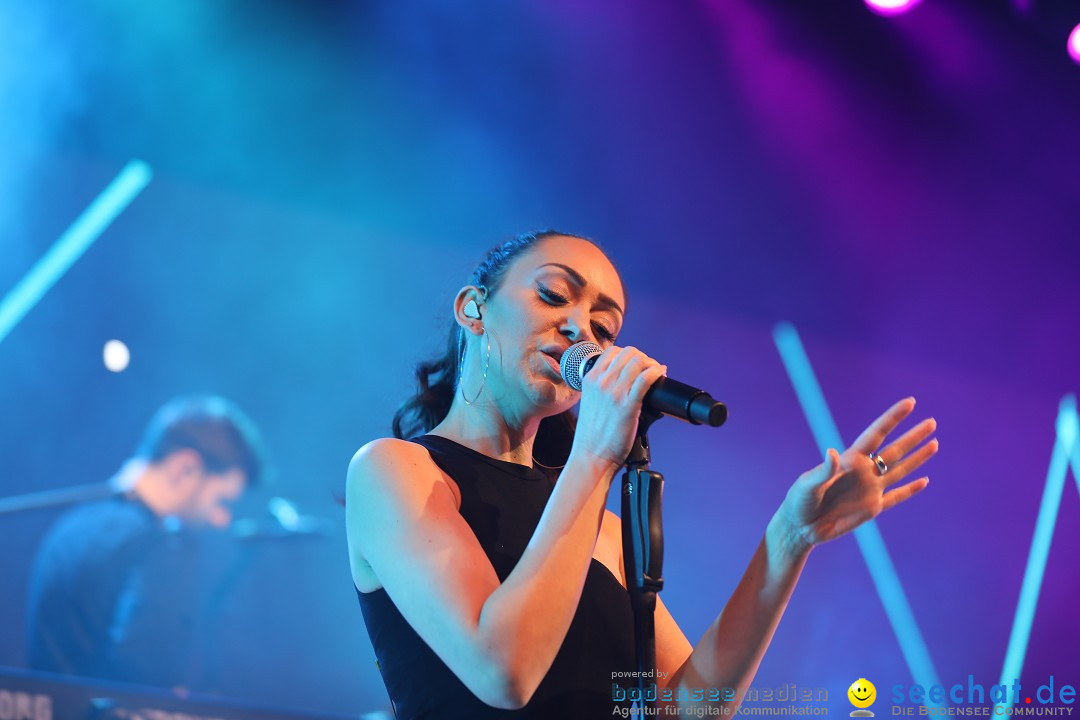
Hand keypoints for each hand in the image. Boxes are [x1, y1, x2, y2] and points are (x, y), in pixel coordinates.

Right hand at [571, 346, 666, 467]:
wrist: (592, 455)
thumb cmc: (593, 435)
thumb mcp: (592, 402)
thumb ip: (604, 389)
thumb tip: (629, 382)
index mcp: (590, 379)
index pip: (613, 352)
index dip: (630, 355)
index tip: (638, 364)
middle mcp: (601, 382)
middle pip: (629, 353)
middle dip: (643, 358)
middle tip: (650, 369)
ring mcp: (614, 392)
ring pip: (639, 361)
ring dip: (652, 364)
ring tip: (657, 373)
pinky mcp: (628, 404)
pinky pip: (646, 378)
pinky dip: (656, 373)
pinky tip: (660, 376)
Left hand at [778, 397, 937, 549]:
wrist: (801, 527)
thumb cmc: (799, 501)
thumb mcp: (807, 485)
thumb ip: (823, 471)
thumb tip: (832, 452)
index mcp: (850, 460)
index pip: (876, 434)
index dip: (893, 418)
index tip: (910, 403)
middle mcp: (864, 471)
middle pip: (895, 450)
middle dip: (913, 436)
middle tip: (932, 422)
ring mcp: (870, 489)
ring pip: (900, 470)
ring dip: (918, 458)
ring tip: (935, 443)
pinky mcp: (872, 508)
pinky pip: (896, 497)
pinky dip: (911, 490)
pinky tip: (925, 481)